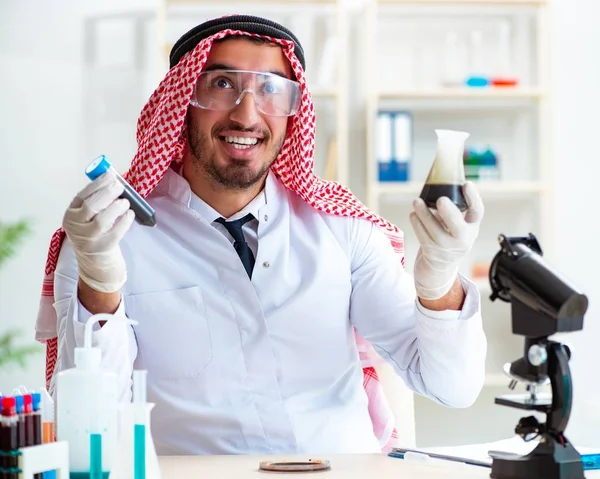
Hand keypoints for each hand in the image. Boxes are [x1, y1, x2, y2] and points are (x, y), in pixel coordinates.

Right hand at [62, 170, 134, 292]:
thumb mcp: (87, 218)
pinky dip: (125, 221)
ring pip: (103, 220)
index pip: (82, 195)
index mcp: (70, 215)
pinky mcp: (102, 249)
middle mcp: (75, 227)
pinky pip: (116, 232)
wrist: (95, 264)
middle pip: (91, 206)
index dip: (97, 184)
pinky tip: (130, 215)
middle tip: (120, 187)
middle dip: (108, 193)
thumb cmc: (95, 235)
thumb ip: (96, 202)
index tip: (111, 175)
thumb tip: (114, 180)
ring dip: (117, 207)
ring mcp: (88, 239)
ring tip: (126, 202)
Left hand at [410, 181, 483, 299]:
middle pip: (458, 227)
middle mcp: (462, 239)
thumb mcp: (457, 225)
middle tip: (441, 199)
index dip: (473, 198)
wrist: (440, 266)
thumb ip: (453, 209)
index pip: (477, 212)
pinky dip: (416, 224)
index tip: (466, 184)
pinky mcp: (431, 252)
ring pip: (435, 231)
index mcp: (471, 228)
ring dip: (424, 214)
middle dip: (449, 213)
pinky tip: (413, 214)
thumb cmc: (448, 237)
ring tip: (416, 201)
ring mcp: (446, 248)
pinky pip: (422, 236)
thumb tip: (438, 183)